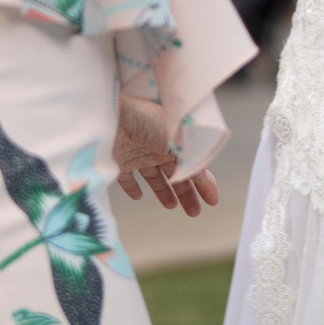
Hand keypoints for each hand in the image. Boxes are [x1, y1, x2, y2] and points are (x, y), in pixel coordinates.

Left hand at [113, 96, 221, 218]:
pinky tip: (138, 197)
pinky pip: (127, 178)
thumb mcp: (176, 138)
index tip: (213, 202)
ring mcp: (139, 154)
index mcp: (175, 142)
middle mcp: (159, 148)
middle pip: (176, 175)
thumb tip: (204, 176)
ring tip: (171, 206)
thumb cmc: (146, 118)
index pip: (194, 167)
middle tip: (194, 213)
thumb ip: (192, 157)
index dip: (205, 184)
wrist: (110, 111)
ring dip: (164, 192)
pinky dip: (132, 188)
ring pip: (154, 178)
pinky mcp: (119, 161)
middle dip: (187, 194)